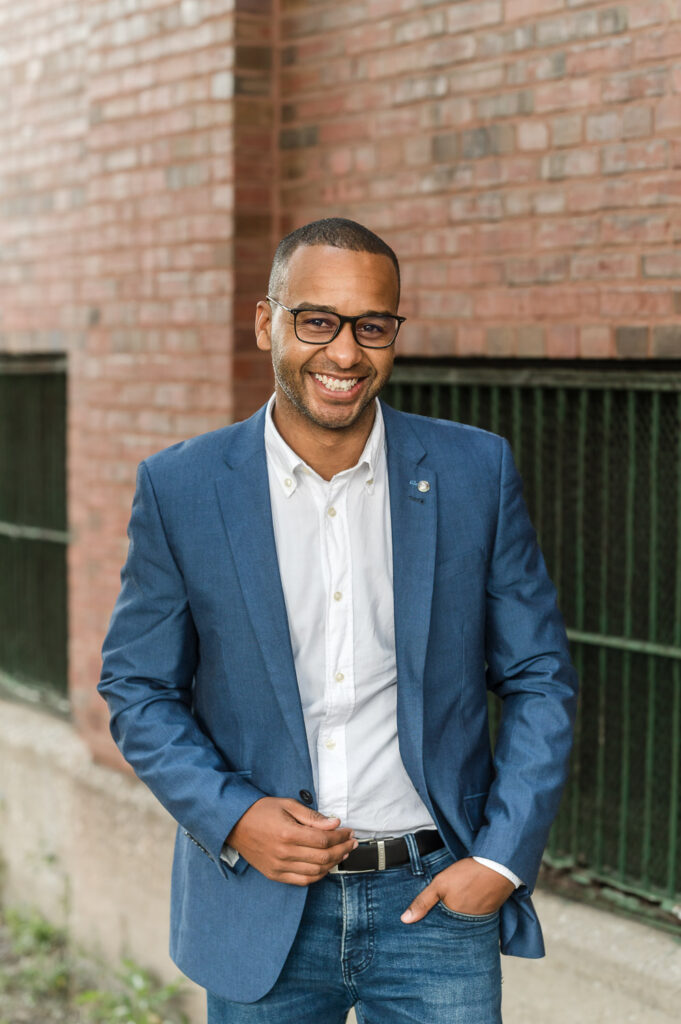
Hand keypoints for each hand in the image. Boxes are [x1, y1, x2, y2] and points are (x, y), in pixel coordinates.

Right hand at [226, 797, 357, 884]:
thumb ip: (312, 816)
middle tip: (352, 843)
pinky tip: (325, 867)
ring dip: (333, 864)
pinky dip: (317, 876)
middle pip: (323, 857)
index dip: (341, 837)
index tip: (349, 832)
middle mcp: (284, 853)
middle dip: (342, 850)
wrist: (234, 824)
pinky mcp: (274, 875)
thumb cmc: (261, 811)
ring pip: (315, 872)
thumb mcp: (287, 805)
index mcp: (288, 833)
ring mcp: (279, 867)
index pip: (324, 840)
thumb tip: (335, 823)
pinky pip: (302, 881)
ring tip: (342, 853)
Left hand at [401, 857, 514, 922]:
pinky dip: (469, 914)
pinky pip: (475, 919)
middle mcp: (467, 925)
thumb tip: (405, 920)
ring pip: (463, 924)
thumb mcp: (440, 884)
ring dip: (456, 921)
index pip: (439, 932)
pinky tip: (465, 906)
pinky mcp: (488, 913)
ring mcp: (479, 920)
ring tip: (449, 915)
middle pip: (451, 929)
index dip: (430, 930)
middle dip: (443, 928)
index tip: (422, 932)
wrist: (498, 866)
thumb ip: (423, 902)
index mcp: (453, 920)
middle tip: (433, 925)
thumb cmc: (469, 874)